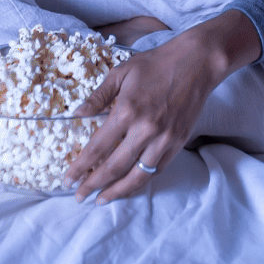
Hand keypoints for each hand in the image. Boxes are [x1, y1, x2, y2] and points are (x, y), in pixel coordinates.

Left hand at [67, 9, 262, 202]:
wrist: (196, 64)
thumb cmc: (155, 64)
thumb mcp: (120, 72)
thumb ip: (97, 96)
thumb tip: (76, 114)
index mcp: (126, 111)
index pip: (97, 148)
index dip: (80, 167)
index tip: (68, 179)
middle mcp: (144, 130)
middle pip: (114, 168)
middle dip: (93, 185)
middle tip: (79, 197)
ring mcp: (163, 140)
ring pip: (137, 176)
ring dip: (117, 192)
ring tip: (101, 199)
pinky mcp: (178, 143)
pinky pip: (156, 170)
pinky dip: (140, 181)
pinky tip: (127, 185)